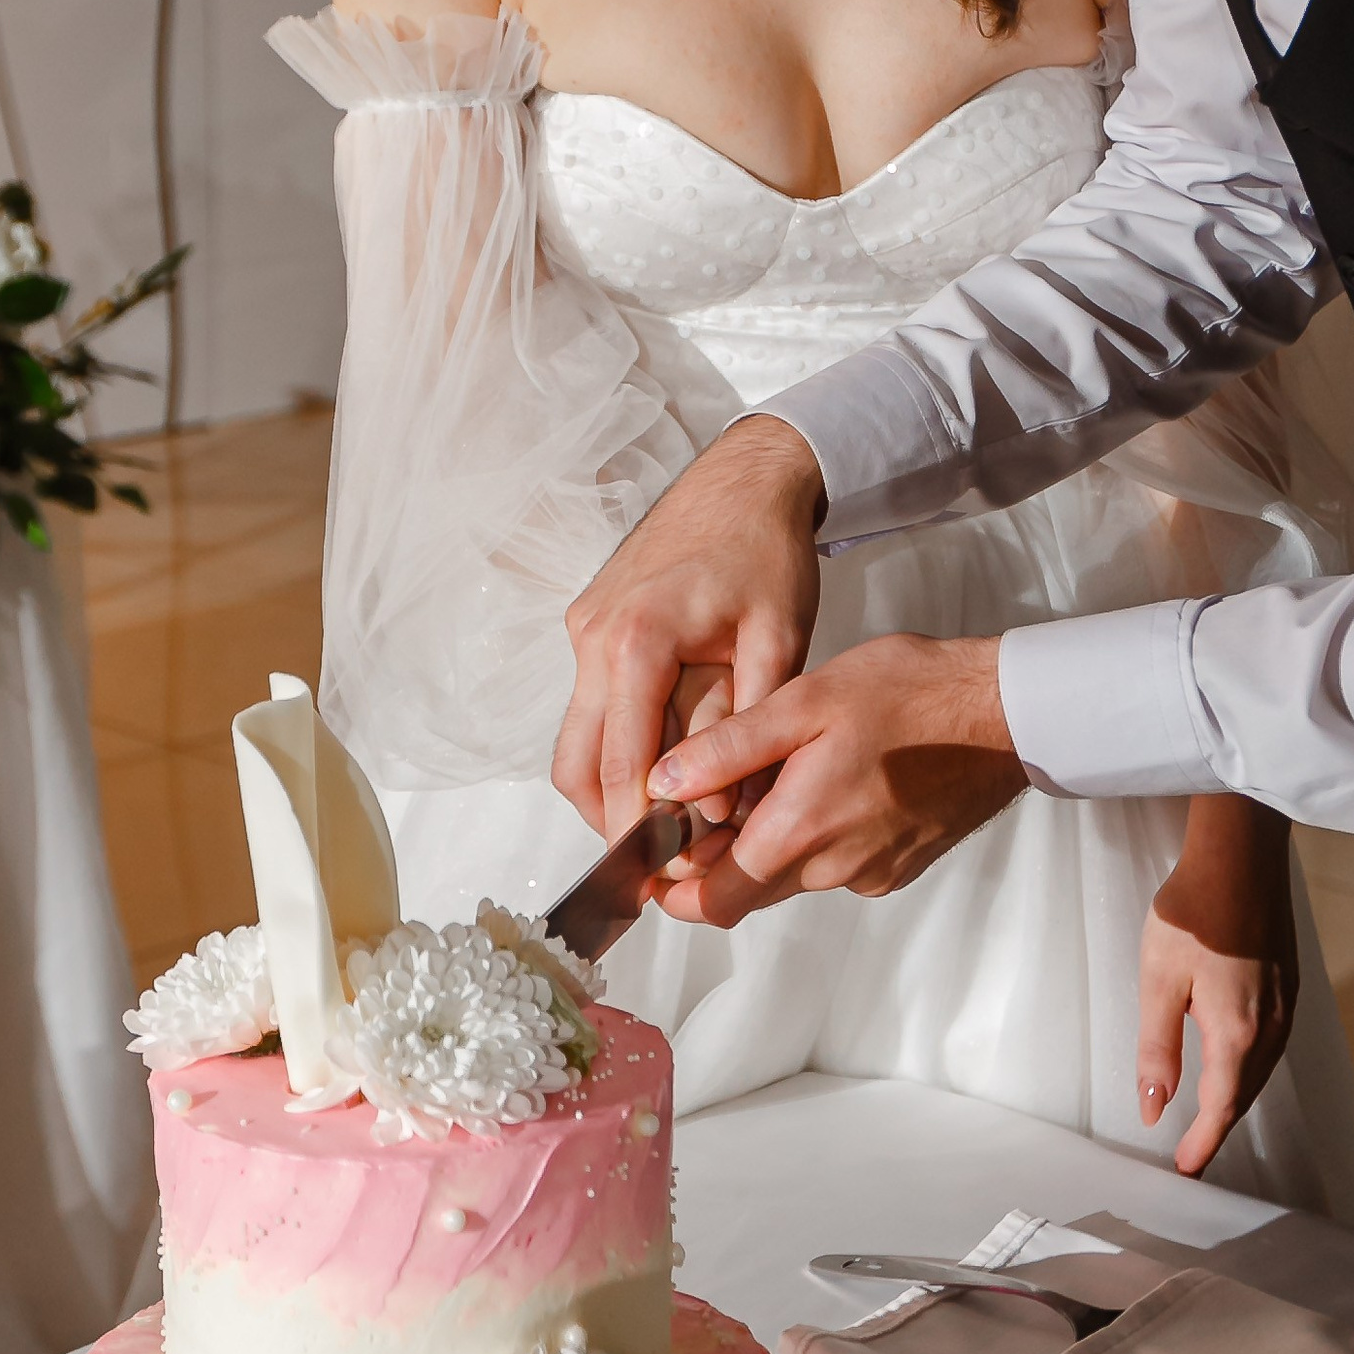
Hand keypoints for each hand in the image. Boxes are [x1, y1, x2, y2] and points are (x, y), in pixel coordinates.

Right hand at [554, 417, 825, 841]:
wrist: (746, 478)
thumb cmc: (767, 553)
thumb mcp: (777, 642)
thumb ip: (745, 729)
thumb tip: (720, 811)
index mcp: (637, 642)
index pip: (620, 764)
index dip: (634, 828)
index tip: (657, 875)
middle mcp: (595, 638)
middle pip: (576, 763)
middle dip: (608, 819)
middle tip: (655, 860)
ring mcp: (585, 629)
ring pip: (576, 737)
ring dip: (608, 784)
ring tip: (664, 819)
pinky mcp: (591, 622)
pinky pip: (590, 702)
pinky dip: (615, 742)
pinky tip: (663, 759)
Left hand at [640, 635, 1026, 925]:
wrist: (1006, 714)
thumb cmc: (912, 694)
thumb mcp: (805, 700)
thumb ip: (728, 748)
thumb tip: (663, 781)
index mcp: (802, 830)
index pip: (715, 902)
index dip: (676, 892)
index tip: (655, 864)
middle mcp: (835, 868)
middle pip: (750, 890)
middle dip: (719, 860)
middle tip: (705, 804)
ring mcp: (872, 870)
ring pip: (794, 874)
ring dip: (772, 842)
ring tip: (778, 774)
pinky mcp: (900, 864)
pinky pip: (838, 864)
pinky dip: (818, 836)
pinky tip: (831, 780)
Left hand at [1137, 799, 1298, 1174]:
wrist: (1240, 857)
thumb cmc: (1193, 913)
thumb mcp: (1158, 982)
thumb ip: (1156, 1050)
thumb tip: (1154, 1106)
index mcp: (1238, 1033)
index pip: (1222, 1107)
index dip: (1204, 1143)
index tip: (1186, 1170)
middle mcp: (1271, 1028)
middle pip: (1246, 1095)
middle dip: (1218, 1128)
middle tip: (1191, 1155)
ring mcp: (1286, 1007)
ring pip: (1260, 1072)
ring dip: (1235, 1100)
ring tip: (1208, 1121)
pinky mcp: (1288, 988)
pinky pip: (1271, 1047)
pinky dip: (1249, 1071)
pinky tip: (1232, 1067)